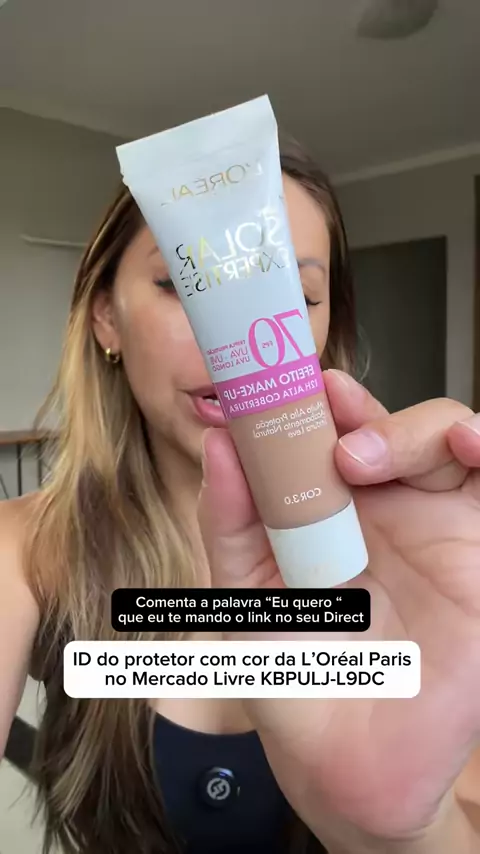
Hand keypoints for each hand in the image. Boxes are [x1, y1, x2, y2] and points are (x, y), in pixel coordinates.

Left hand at [197, 371, 479, 846]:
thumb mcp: (245, 595)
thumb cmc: (295, 676)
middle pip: (383, 426)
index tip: (279, 382)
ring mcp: (433, 524)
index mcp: (323, 509)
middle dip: (357, 409)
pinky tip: (469, 445)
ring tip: (363, 456)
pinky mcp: (475, 549)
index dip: (308, 402)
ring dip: (412, 428)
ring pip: (443, 439)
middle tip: (325, 413)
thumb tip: (216, 444)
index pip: (322, 433)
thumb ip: (230, 521)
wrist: (348, 763)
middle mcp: (381, 508)